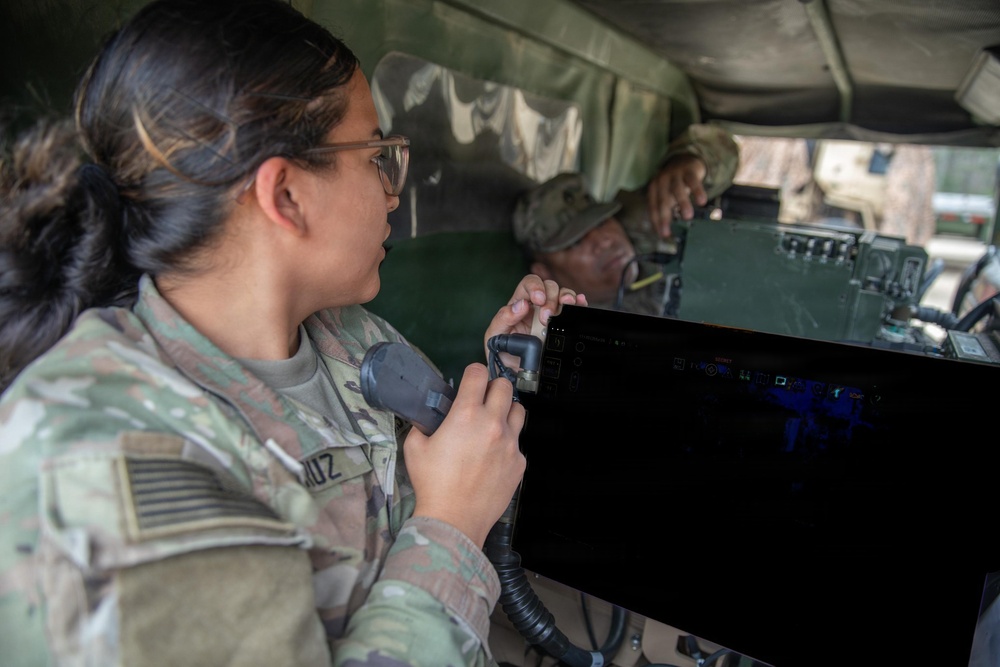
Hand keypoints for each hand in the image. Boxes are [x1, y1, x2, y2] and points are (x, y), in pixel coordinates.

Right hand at [405, 363, 525, 546]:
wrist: (454, 519)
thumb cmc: (432, 483)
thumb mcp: (415, 448)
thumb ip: (422, 426)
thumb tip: (426, 419)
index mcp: (466, 414)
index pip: (478, 373)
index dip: (472, 372)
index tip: (469, 380)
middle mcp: (493, 423)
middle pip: (504, 386)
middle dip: (492, 388)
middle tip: (482, 400)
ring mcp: (510, 443)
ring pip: (519, 411)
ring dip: (506, 410)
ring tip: (493, 422)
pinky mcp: (519, 462)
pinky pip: (517, 443)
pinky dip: (507, 443)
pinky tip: (493, 456)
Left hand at [484, 274, 586, 370]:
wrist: (514, 375)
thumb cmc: (502, 352)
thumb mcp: (495, 335)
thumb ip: (503, 318)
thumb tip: (521, 305)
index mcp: (519, 303)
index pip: (529, 283)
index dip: (535, 287)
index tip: (537, 300)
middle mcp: (536, 306)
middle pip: (549, 287)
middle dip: (551, 299)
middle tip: (546, 317)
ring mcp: (551, 314)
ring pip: (563, 294)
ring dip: (566, 298)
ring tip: (564, 308)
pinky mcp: (562, 326)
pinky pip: (574, 309)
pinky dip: (579, 303)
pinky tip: (579, 303)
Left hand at [646, 153, 708, 237]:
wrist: (685, 160)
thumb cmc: (675, 184)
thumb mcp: (668, 195)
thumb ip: (668, 210)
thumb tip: (668, 232)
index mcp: (654, 189)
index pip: (653, 207)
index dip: (656, 221)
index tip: (661, 235)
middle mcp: (662, 181)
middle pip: (662, 200)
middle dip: (665, 217)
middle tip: (668, 231)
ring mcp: (674, 174)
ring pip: (677, 190)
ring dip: (683, 203)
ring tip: (688, 216)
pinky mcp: (688, 170)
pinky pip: (693, 181)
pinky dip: (697, 191)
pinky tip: (702, 201)